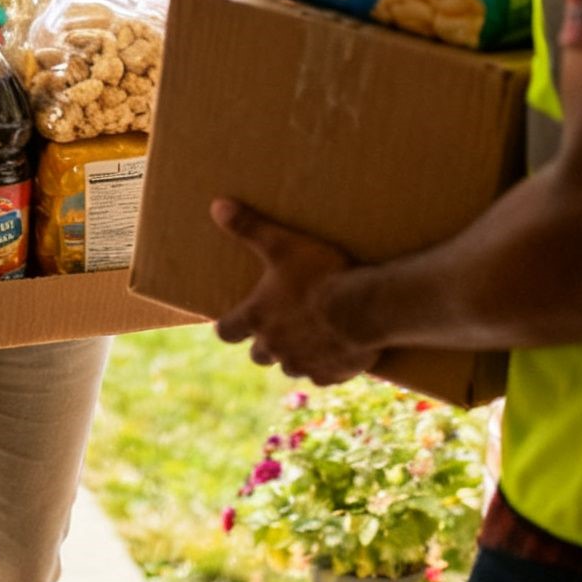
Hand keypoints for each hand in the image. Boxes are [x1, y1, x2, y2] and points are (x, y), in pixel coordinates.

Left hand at [212, 199, 381, 384]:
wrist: (365, 307)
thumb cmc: (320, 273)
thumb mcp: (281, 243)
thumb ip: (248, 226)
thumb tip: (216, 205)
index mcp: (257, 319)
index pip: (225, 332)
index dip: (228, 325)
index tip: (234, 319)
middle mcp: (274, 347)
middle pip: (258, 355)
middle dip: (264, 342)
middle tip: (279, 323)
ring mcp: (302, 364)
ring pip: (288, 367)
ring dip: (294, 354)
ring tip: (309, 334)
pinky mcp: (330, 374)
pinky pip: (320, 376)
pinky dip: (324, 365)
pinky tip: (335, 350)